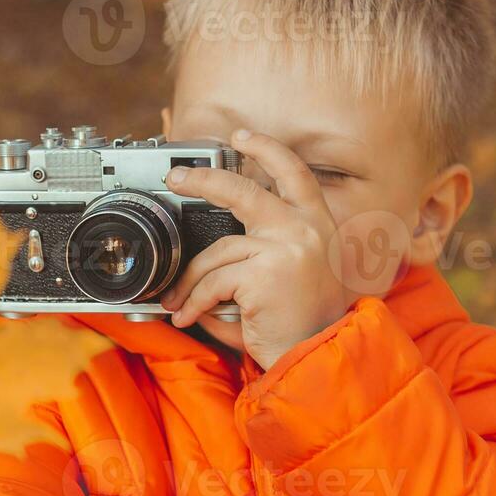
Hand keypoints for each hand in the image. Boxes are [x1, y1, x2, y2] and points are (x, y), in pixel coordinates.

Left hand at [160, 129, 359, 369]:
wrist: (318, 359)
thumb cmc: (306, 323)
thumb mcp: (297, 274)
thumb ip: (268, 248)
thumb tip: (217, 238)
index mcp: (317, 225)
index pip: (294, 173)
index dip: (267, 150)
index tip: (242, 137)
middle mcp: (305, 230)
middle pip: (244, 190)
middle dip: (203, 179)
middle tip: (177, 178)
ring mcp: (285, 249)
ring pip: (218, 251)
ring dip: (191, 280)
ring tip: (179, 300)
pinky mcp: (263, 274)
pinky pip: (214, 282)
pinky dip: (195, 301)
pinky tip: (190, 316)